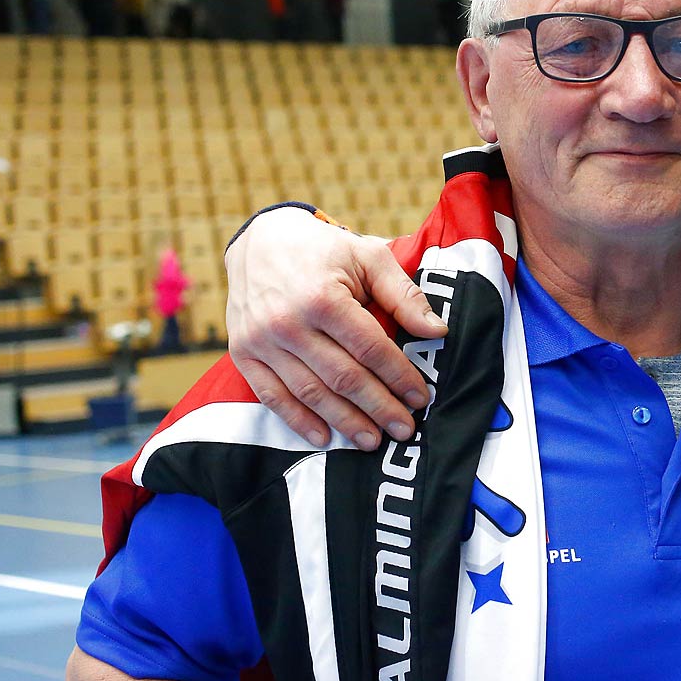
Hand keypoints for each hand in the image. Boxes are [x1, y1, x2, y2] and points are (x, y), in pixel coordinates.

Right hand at [226, 207, 444, 448]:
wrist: (260, 239)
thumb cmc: (323, 248)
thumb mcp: (369, 256)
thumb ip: (403, 295)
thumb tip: (437, 330)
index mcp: (323, 297)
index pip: (370, 348)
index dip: (398, 376)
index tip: (420, 398)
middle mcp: (288, 323)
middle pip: (342, 377)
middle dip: (378, 407)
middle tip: (404, 430)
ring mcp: (262, 341)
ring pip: (310, 393)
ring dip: (344, 421)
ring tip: (372, 441)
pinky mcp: (243, 353)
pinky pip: (271, 396)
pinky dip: (297, 420)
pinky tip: (323, 437)